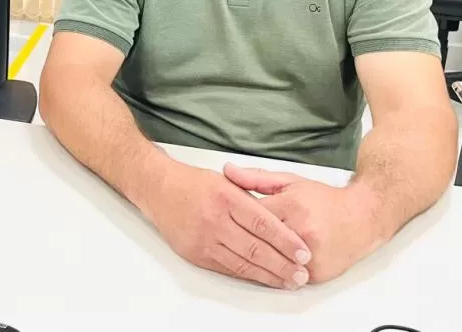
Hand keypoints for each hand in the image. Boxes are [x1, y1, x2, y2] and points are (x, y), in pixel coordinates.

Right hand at [141, 160, 311, 289]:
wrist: (158, 190)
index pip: (263, 223)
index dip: (286, 241)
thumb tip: (280, 217)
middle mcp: (214, 219)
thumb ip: (251, 197)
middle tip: (302, 273)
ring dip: (269, 275)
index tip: (304, 252)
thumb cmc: (193, 183)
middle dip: (283, 264)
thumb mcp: (226, 180)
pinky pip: (227, 268)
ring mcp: (204, 239)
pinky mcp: (196, 254)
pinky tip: (263, 278)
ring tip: (288, 281)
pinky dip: (248, 275)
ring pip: (242, 263)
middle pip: (255, 248)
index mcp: (226, 197)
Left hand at [223, 164, 382, 283]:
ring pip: (271, 262)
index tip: (222, 216)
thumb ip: (256, 178)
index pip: (251, 216)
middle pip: (259, 242)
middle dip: (240, 239)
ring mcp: (310, 256)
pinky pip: (287, 275)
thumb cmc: (324, 199)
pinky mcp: (317, 274)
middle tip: (226, 237)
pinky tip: (262, 265)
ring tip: (239, 251)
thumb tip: (227, 171)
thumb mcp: (289, 181)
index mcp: (292, 207)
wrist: (362, 218)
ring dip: (255, 259)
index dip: (234, 216)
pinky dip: (274, 271)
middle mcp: (302, 232)